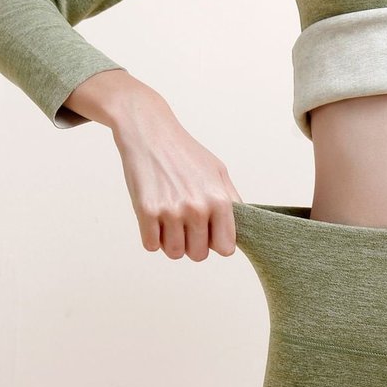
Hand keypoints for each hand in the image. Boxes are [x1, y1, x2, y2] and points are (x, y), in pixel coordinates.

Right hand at [107, 82, 242, 261]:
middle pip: (199, 255)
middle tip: (184, 225)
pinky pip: (151, 245)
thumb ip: (231, 202)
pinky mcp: (146, 211)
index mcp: (219, 201)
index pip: (226, 249)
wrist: (149, 131)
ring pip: (174, 253)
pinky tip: (153, 220)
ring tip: (169, 221)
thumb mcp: (218, 172)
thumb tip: (240, 229)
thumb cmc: (185, 152)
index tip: (208, 232)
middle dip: (192, 244)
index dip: (216, 243)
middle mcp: (197, 208)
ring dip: (170, 242)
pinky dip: (151, 237)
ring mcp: (171, 211)